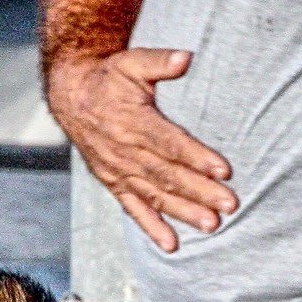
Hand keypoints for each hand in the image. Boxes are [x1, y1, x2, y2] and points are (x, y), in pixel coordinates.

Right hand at [47, 47, 235, 252]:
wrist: (72, 96)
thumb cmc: (110, 77)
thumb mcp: (131, 61)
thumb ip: (159, 61)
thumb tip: (186, 57)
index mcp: (133, 122)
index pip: (170, 143)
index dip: (197, 157)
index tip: (224, 170)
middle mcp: (124, 151)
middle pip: (167, 175)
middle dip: (200, 191)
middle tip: (230, 205)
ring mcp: (118, 171)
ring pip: (155, 196)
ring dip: (184, 212)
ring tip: (211, 225)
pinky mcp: (113, 183)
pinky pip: (133, 209)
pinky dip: (152, 227)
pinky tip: (172, 244)